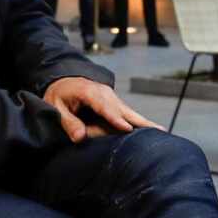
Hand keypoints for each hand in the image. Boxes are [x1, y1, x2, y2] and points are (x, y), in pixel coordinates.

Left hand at [43, 77, 162, 142]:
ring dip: (145, 122)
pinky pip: (128, 114)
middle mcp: (105, 94)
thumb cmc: (59, 94)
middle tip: (158, 130)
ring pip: (130, 112)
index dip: (115, 118)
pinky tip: (152, 129)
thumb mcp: (55, 106)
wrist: (64, 80)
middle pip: (124, 109)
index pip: (104, 106)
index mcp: (88, 92)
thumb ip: (67, 121)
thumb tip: (80, 138)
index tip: (127, 128)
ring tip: (161, 132)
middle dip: (139, 120)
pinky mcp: (115, 104)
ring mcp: (112, 98)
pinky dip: (140, 121)